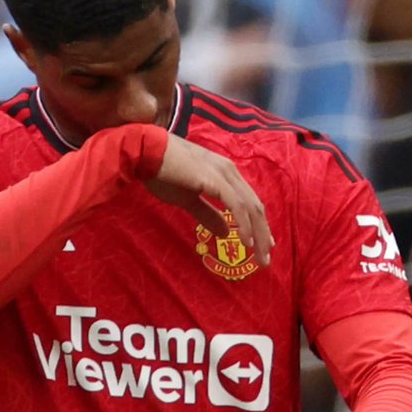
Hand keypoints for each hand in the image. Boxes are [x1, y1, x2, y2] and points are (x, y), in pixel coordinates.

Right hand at [144, 135, 272, 264]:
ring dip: (258, 234)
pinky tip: (247, 242)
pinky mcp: (215, 180)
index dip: (258, 224)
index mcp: (225, 173)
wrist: (147, 152)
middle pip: (255, 206)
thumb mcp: (188, 199)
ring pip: (250, 207)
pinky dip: (244, 225)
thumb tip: (226, 233)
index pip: (249, 201)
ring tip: (260, 256)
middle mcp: (230, 172)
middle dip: (263, 234)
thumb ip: (207, 214)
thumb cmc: (162, 173)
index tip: (262, 244)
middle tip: (265, 259)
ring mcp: (224, 175)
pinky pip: (236, 205)